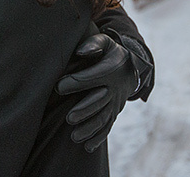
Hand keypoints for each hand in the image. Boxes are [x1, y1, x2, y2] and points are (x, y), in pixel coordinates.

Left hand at [55, 33, 135, 151]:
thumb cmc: (109, 53)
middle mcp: (114, 88)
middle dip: (85, 110)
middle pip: (99, 101)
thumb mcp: (105, 42)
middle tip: (69, 118)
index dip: (75, 82)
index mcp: (110, 69)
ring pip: (103, 118)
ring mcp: (116, 103)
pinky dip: (98, 137)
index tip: (58, 86)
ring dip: (89, 128)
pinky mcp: (114, 113)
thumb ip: (93, 44)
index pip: (92, 77)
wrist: (131, 67)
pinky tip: (87, 147)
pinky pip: (108, 126)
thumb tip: (80, 52)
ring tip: (74, 136)